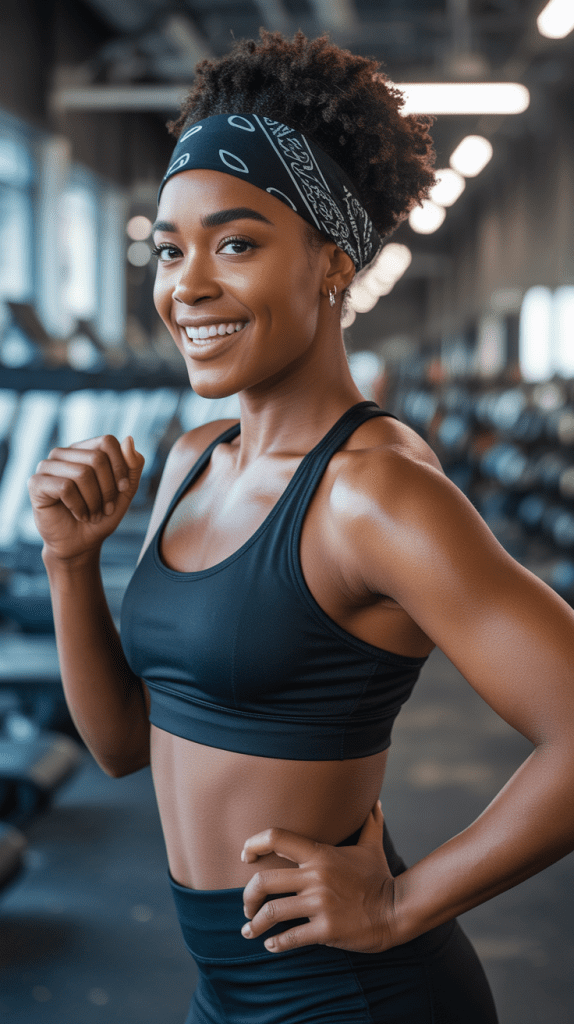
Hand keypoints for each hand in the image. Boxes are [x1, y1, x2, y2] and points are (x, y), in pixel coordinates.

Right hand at [28, 434, 144, 561]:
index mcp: (84, 449)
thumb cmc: (102, 515)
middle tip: (105, 509)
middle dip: (108, 490)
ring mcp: (47, 466)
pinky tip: (78, 515)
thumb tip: (129, 439)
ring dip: (94, 501)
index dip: (120, 467)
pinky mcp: (36, 483)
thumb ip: (132, 466)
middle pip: (97, 458)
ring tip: (92, 514)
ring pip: (82, 473)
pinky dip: (78, 506)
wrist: (81, 543)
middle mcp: (63, 453)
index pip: (107, 441)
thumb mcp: (125, 491)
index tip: (122, 489)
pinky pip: (65, 487)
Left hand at [240, 801, 397, 953]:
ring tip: (250, 930)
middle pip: (264, 881)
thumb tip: (376, 801)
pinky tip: (271, 945)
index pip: (277, 837)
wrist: (397, 910)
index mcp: (320, 854)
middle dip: (248, 896)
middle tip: (247, 906)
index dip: (254, 843)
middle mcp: (316, 877)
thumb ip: (370, 821)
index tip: (245, 856)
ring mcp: (320, 904)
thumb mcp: (372, 846)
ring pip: (272, 913)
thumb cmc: (380, 877)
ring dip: (255, 924)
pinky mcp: (326, 930)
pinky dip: (276, 943)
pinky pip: (291, 937)